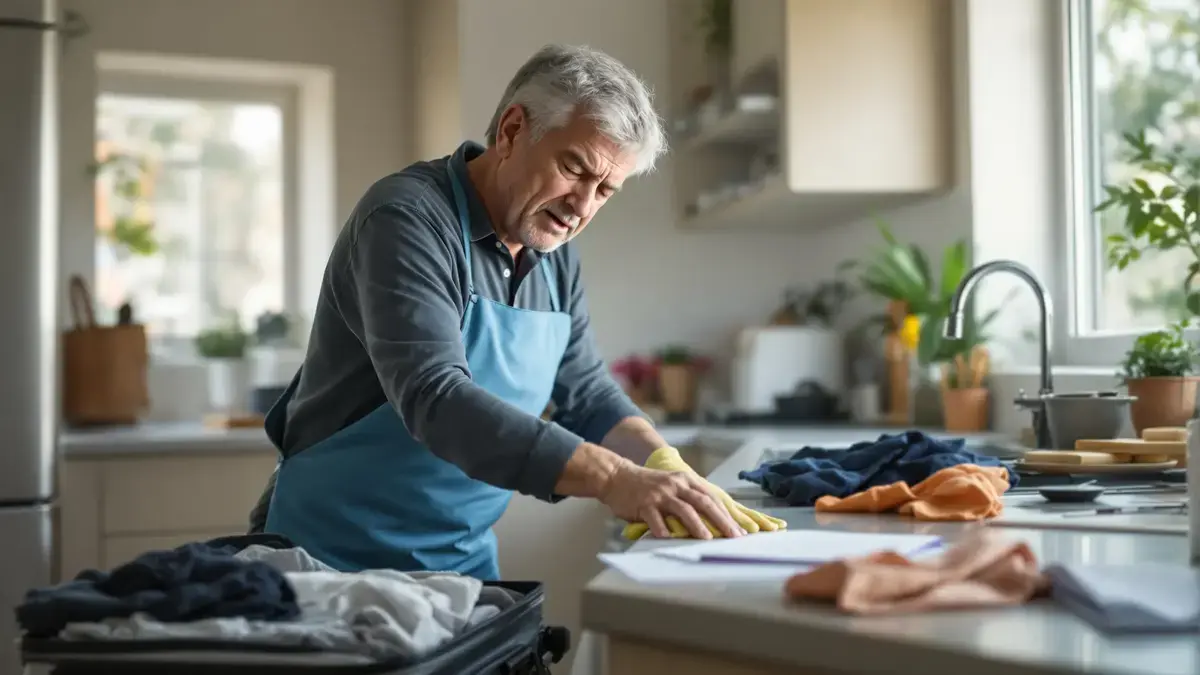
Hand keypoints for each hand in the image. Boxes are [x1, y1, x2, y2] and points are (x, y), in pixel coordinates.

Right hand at [621, 447, 786, 539]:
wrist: (617, 476)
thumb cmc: (648, 486)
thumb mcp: (673, 486)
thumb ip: (689, 499)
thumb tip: (712, 520)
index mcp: (686, 481)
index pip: (713, 498)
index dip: (729, 514)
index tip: (742, 530)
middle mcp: (676, 485)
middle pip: (704, 502)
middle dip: (721, 520)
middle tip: (734, 537)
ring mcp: (660, 494)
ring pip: (683, 509)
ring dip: (697, 525)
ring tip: (707, 539)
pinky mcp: (643, 504)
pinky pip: (655, 518)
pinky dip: (662, 529)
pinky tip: (668, 539)